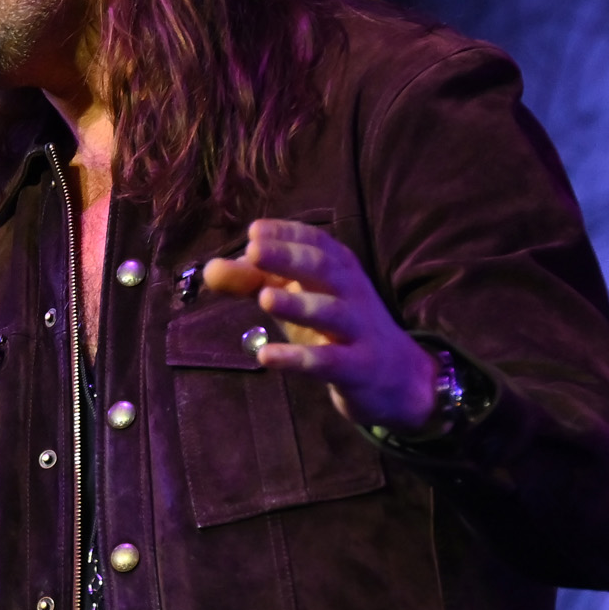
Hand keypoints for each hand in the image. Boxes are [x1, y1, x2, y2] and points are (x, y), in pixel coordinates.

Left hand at [196, 219, 439, 430]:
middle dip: (290, 257)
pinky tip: (266, 358)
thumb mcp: (297, 300)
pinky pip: (329, 362)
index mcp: (340, 270)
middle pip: (324, 269)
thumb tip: (209, 269)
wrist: (398, 378)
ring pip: (331, 313)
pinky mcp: (358, 369)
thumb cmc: (336, 329)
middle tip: (255, 251)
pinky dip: (298, 360)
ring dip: (298, 304)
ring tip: (264, 298)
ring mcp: (358, 331)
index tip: (255, 231)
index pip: (316, 243)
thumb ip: (253, 282)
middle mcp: (352, 293)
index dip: (287, 235)